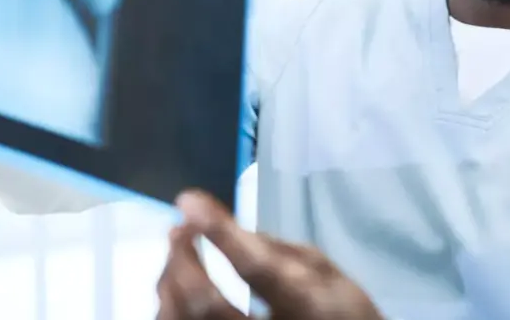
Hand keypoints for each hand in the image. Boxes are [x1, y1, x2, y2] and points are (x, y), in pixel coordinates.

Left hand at [157, 190, 383, 319]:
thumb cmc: (339, 313)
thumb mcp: (328, 274)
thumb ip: (279, 252)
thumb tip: (230, 230)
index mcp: (305, 308)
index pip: (255, 268)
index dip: (219, 233)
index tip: (190, 201)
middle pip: (205, 304)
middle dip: (182, 257)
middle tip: (180, 225)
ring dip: (170, 279)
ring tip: (178, 248)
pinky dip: (170, 303)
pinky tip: (177, 281)